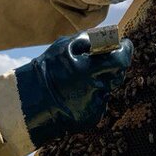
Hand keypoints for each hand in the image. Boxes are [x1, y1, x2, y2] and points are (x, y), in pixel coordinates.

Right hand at [15, 32, 133, 147]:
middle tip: (99, 62)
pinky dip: (93, 97)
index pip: (121, 59)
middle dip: (112, 66)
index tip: (124, 45)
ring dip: (101, 82)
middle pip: (118, 74)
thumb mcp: (64, 46)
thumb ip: (89, 41)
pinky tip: (76, 96)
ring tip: (80, 81)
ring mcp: (94, 105)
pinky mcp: (91, 117)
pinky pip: (99, 103)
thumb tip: (110, 37)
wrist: (29, 103)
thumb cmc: (46, 70)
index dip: (125, 51)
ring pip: (108, 88)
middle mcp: (95, 89)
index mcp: (88, 69)